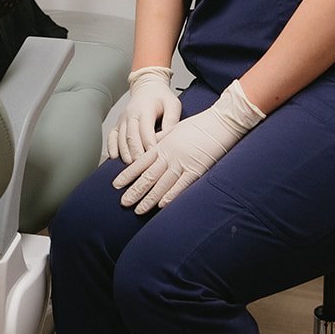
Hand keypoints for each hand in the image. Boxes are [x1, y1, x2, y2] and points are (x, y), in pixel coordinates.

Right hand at [106, 66, 181, 163]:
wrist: (148, 86)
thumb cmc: (162, 98)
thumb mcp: (173, 105)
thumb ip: (171, 122)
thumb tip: (168, 139)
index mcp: (145, 109)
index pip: (146, 130)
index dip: (149, 145)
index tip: (154, 157)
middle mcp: (131, 114)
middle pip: (131, 136)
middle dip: (136, 153)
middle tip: (141, 167)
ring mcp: (123, 119)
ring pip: (121, 138)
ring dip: (125, 153)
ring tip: (131, 166)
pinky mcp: (118, 123)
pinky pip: (112, 136)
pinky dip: (112, 147)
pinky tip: (115, 157)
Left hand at [112, 79, 263, 213]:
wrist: (218, 123)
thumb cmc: (197, 126)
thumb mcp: (174, 130)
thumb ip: (160, 140)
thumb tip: (148, 148)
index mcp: (163, 145)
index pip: (141, 162)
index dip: (128, 174)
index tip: (116, 184)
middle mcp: (169, 155)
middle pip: (148, 176)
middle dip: (134, 190)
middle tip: (123, 202)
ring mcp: (182, 163)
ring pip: (161, 184)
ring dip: (149, 198)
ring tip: (137, 209)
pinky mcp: (196, 170)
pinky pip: (180, 186)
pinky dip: (170, 196)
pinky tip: (161, 206)